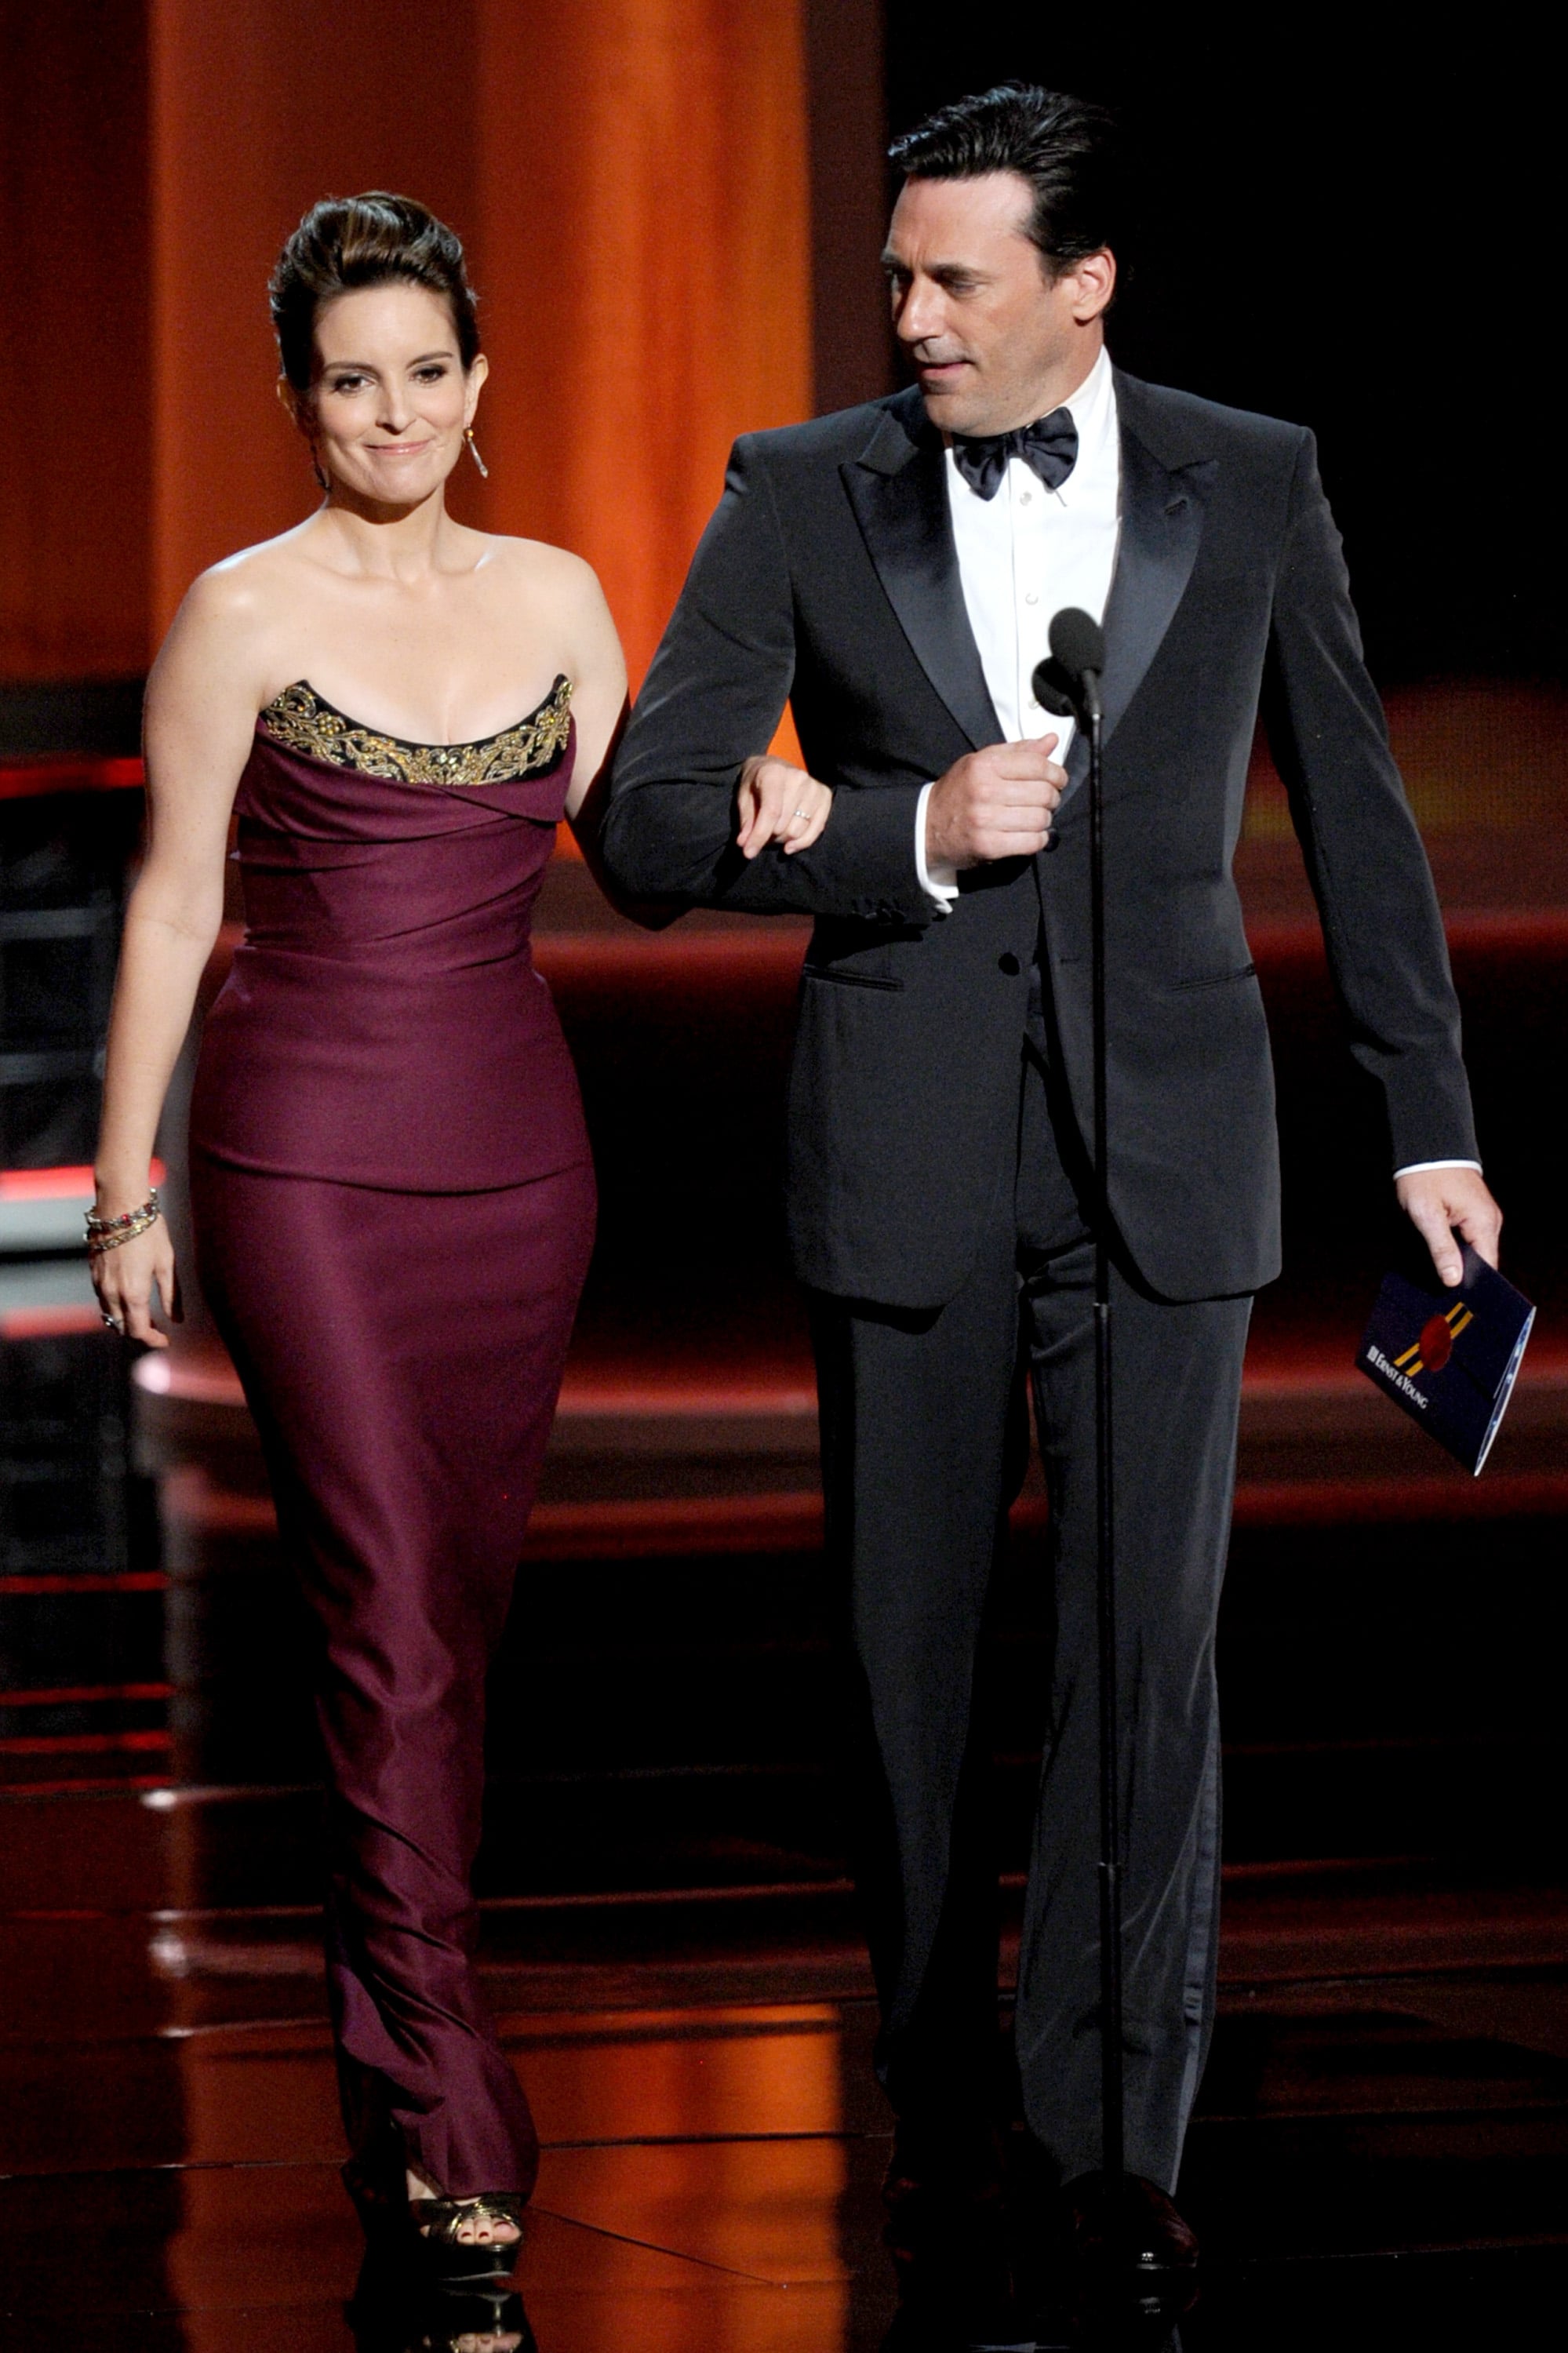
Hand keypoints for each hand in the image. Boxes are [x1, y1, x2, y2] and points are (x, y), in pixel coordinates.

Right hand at [90, 1219, 181, 1347]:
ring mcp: (98, 1283)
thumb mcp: (167, 1264)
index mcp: (133, 1294)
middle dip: (138, 1332)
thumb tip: (178, 1319)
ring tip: (144, 1314)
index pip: (139, 1331)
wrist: (120, 1206)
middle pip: (121, 1327)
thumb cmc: (149, 1232)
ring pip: (109, 1314)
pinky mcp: (92, 1272)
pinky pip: (101, 1299)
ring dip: (124, 1320)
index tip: (165, 1340)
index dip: (153, 1340)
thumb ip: (172, 1295)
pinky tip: (128, 1296)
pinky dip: (114, 1306)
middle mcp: (111, 1293)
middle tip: (157, 1328)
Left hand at [735, 756, 832, 858]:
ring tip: (775, 830)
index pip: (771, 812)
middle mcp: (798, 779)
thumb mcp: (744, 797)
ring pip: (797, 832)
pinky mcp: (825, 797)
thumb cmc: (757, 782)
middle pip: (783, 826)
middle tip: (763, 831)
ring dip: (783, 839)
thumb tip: (746, 845)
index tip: (749, 853)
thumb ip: (747, 821)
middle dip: (769, 836)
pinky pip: (816, 831)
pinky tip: (789, 845)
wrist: (775, 766)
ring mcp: (814, 787)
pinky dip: (801, 843)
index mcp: (774, 773)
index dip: (759, 836)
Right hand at [925, 736, 1064, 868]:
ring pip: (1040, 819)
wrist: (927, 826)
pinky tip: (1032, 834)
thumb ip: (1018, 752)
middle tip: (1047, 800)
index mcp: (984, 766)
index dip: (1056, 773)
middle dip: (1052, 798)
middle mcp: (984, 791)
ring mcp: (985, 820)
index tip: (1058, 779)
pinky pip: (1030, 843)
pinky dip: (1038, 839)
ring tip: (1037, 817)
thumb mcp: (982, 762)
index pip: (1036, 765)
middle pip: (1042, 793)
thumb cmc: (958, 793)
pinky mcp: (988, 846)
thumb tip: (1050, 741)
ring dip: (1045, 820)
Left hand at [1395, 1165, 1501, 1289]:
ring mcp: (1482, 1215)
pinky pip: (1467, 1236)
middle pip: (1480, 1259)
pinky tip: (1438, 1249)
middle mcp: (1489, 1221)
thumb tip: (1453, 1279)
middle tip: (1437, 1286)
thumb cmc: (1424, 1177)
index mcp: (1483, 1223)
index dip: (1471, 1282)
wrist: (1427, 1145)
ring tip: (1434, 1267)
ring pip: (1472, 1248)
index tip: (1453, 1296)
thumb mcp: (1427, 1215)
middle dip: (1460, 1271)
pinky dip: (1453, 1245)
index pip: (1487, 1266)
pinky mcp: (1472, 1211)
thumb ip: (1441, 1249)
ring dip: (1455, 1258)